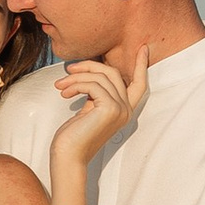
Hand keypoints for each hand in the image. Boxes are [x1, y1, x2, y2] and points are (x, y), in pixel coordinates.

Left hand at [47, 44, 148, 188]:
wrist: (68, 156)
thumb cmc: (73, 136)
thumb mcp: (88, 109)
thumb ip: (96, 93)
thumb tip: (90, 72)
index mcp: (124, 111)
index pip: (139, 84)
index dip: (142, 65)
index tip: (143, 48)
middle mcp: (126, 110)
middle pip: (114, 73)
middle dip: (90, 66)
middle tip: (68, 70)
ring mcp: (120, 110)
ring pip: (101, 77)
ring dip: (77, 77)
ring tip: (60, 86)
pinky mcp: (109, 109)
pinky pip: (93, 85)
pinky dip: (76, 85)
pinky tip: (64, 93)